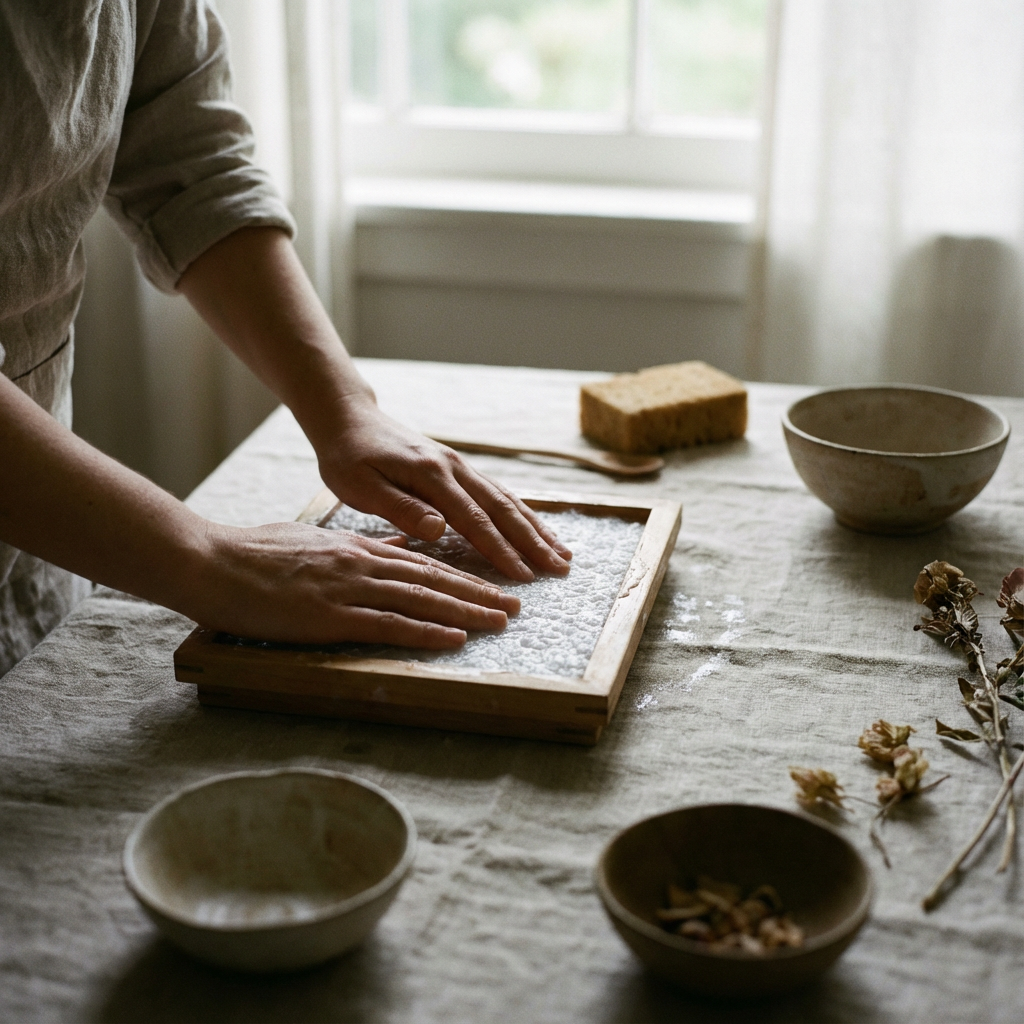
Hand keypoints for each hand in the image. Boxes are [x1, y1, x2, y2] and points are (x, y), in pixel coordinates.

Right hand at [194, 521, 520, 647]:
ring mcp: (348, 589)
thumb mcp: (312, 543)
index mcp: (357, 549)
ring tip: (501, 622)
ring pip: (421, 600)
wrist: (211, 561)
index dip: (462, 577)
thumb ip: (353, 550)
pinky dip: (426, 631)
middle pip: (434, 580)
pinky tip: (454, 639)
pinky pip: (389, 625)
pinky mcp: (330, 615)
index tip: (491, 586)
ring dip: (466, 612)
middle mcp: (362, 564)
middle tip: (514, 605)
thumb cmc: (254, 555)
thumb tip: (388, 550)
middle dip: (478, 593)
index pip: (423, 564)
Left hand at [311, 395, 572, 582]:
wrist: (349, 418)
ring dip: (536, 527)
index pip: (473, 519)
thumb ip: (400, 507)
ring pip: (507, 499)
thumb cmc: (348, 457)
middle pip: (502, 508)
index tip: (522, 575)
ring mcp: (460, 466)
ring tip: (562, 553)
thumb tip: (439, 530)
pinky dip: (522, 513)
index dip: (500, 549)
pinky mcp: (458, 468)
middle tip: (560, 568)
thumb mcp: (360, 485)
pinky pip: (497, 492)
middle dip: (533, 540)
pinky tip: (536, 529)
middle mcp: (453, 468)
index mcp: (431, 475)